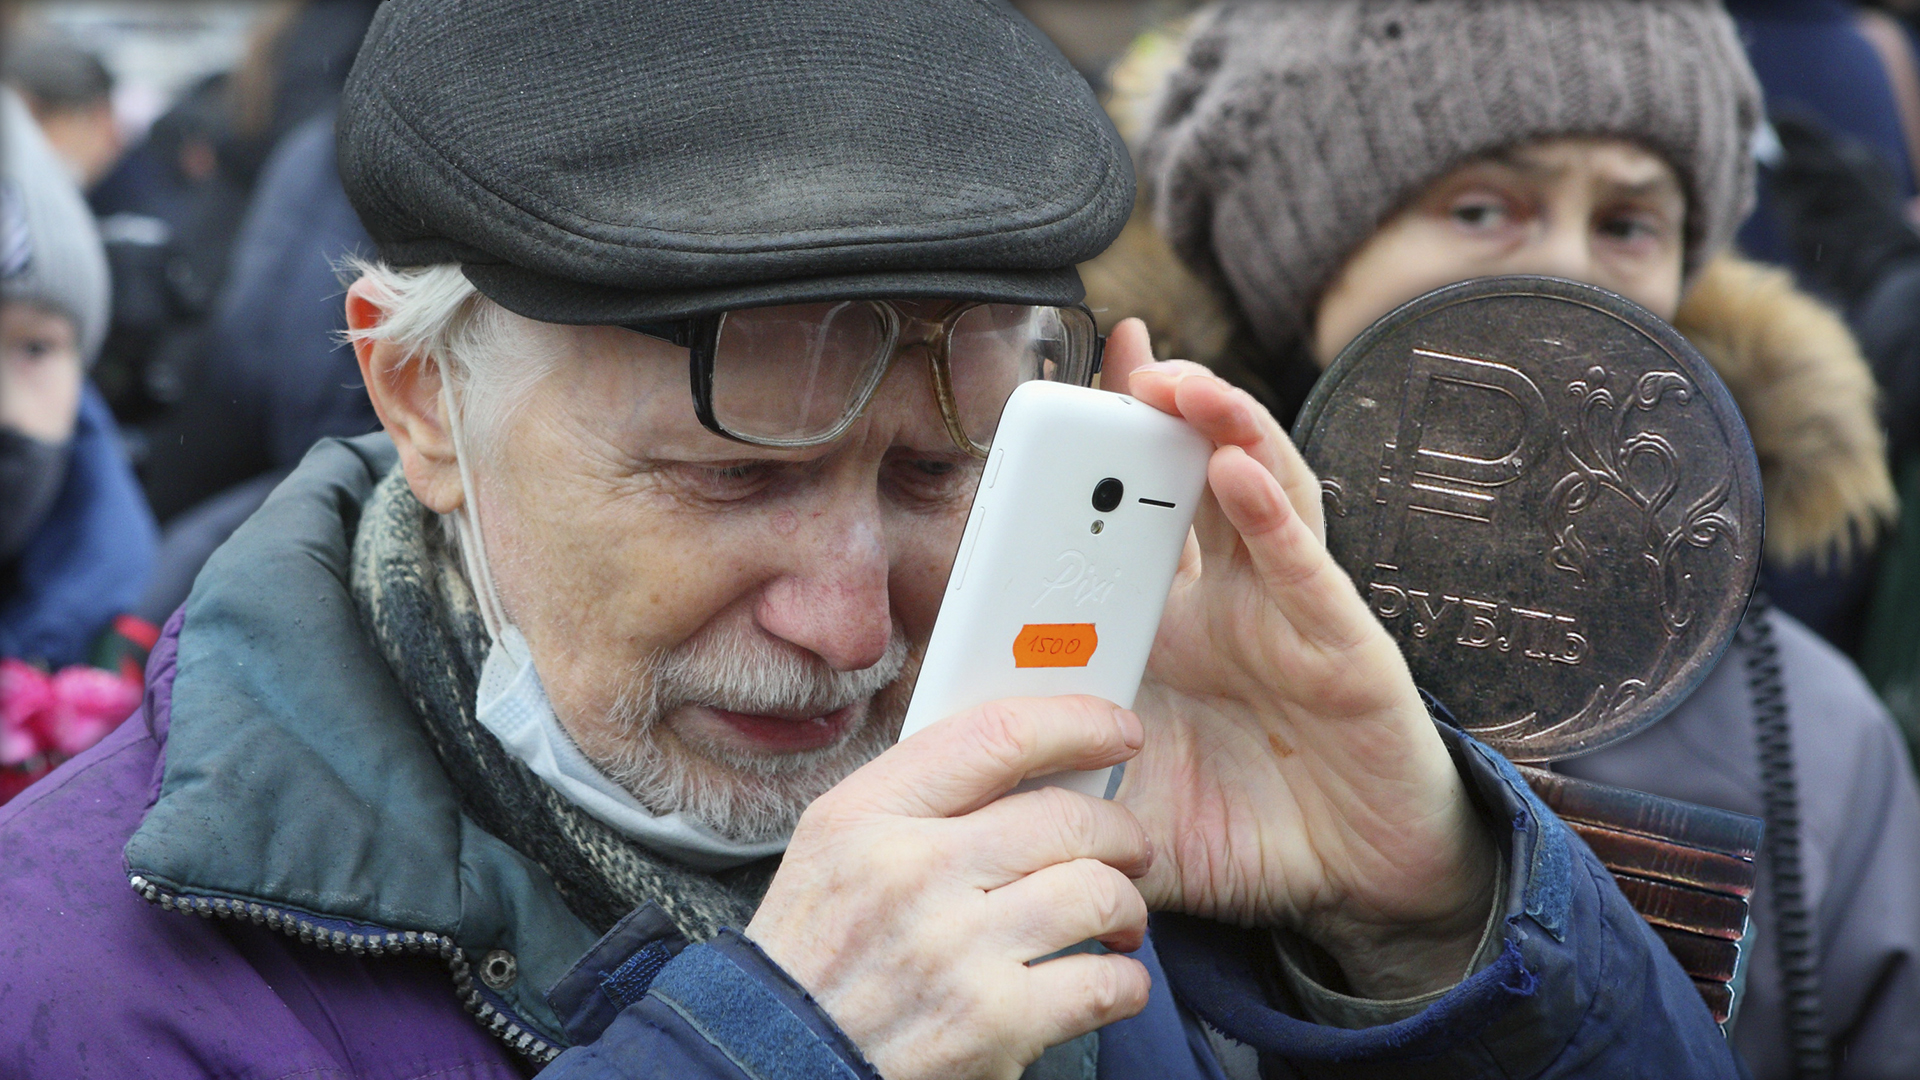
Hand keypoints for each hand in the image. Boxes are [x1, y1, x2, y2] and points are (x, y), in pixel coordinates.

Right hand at [745, 696, 1154, 1079]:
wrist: (783, 1057)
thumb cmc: (820, 948)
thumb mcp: (837, 841)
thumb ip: (920, 792)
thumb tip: (1034, 755)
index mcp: (869, 815)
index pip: (997, 736)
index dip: (1077, 722)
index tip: (1118, 730)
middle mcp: (913, 873)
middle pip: (1065, 817)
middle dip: (1119, 831)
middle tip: (1127, 847)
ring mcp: (956, 950)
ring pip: (1098, 893)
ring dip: (1128, 904)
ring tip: (1119, 917)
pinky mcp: (993, 1023)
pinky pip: (1104, 981)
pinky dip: (1125, 979)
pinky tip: (1110, 977)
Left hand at [1104, 319, 1497, 998]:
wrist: (1357, 888)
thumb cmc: (1246, 832)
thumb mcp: (1125, 803)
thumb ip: (1049, 778)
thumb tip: (951, 765)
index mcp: (1177, 623)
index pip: (1133, 517)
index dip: (1105, 456)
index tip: (1058, 391)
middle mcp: (1237, 601)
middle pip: (1199, 477)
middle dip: (1165, 408)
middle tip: (1123, 350)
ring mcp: (1294, 616)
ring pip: (1263, 495)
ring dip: (1223, 429)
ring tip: (1176, 382)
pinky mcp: (1346, 652)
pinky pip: (1306, 573)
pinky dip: (1272, 519)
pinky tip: (1236, 471)